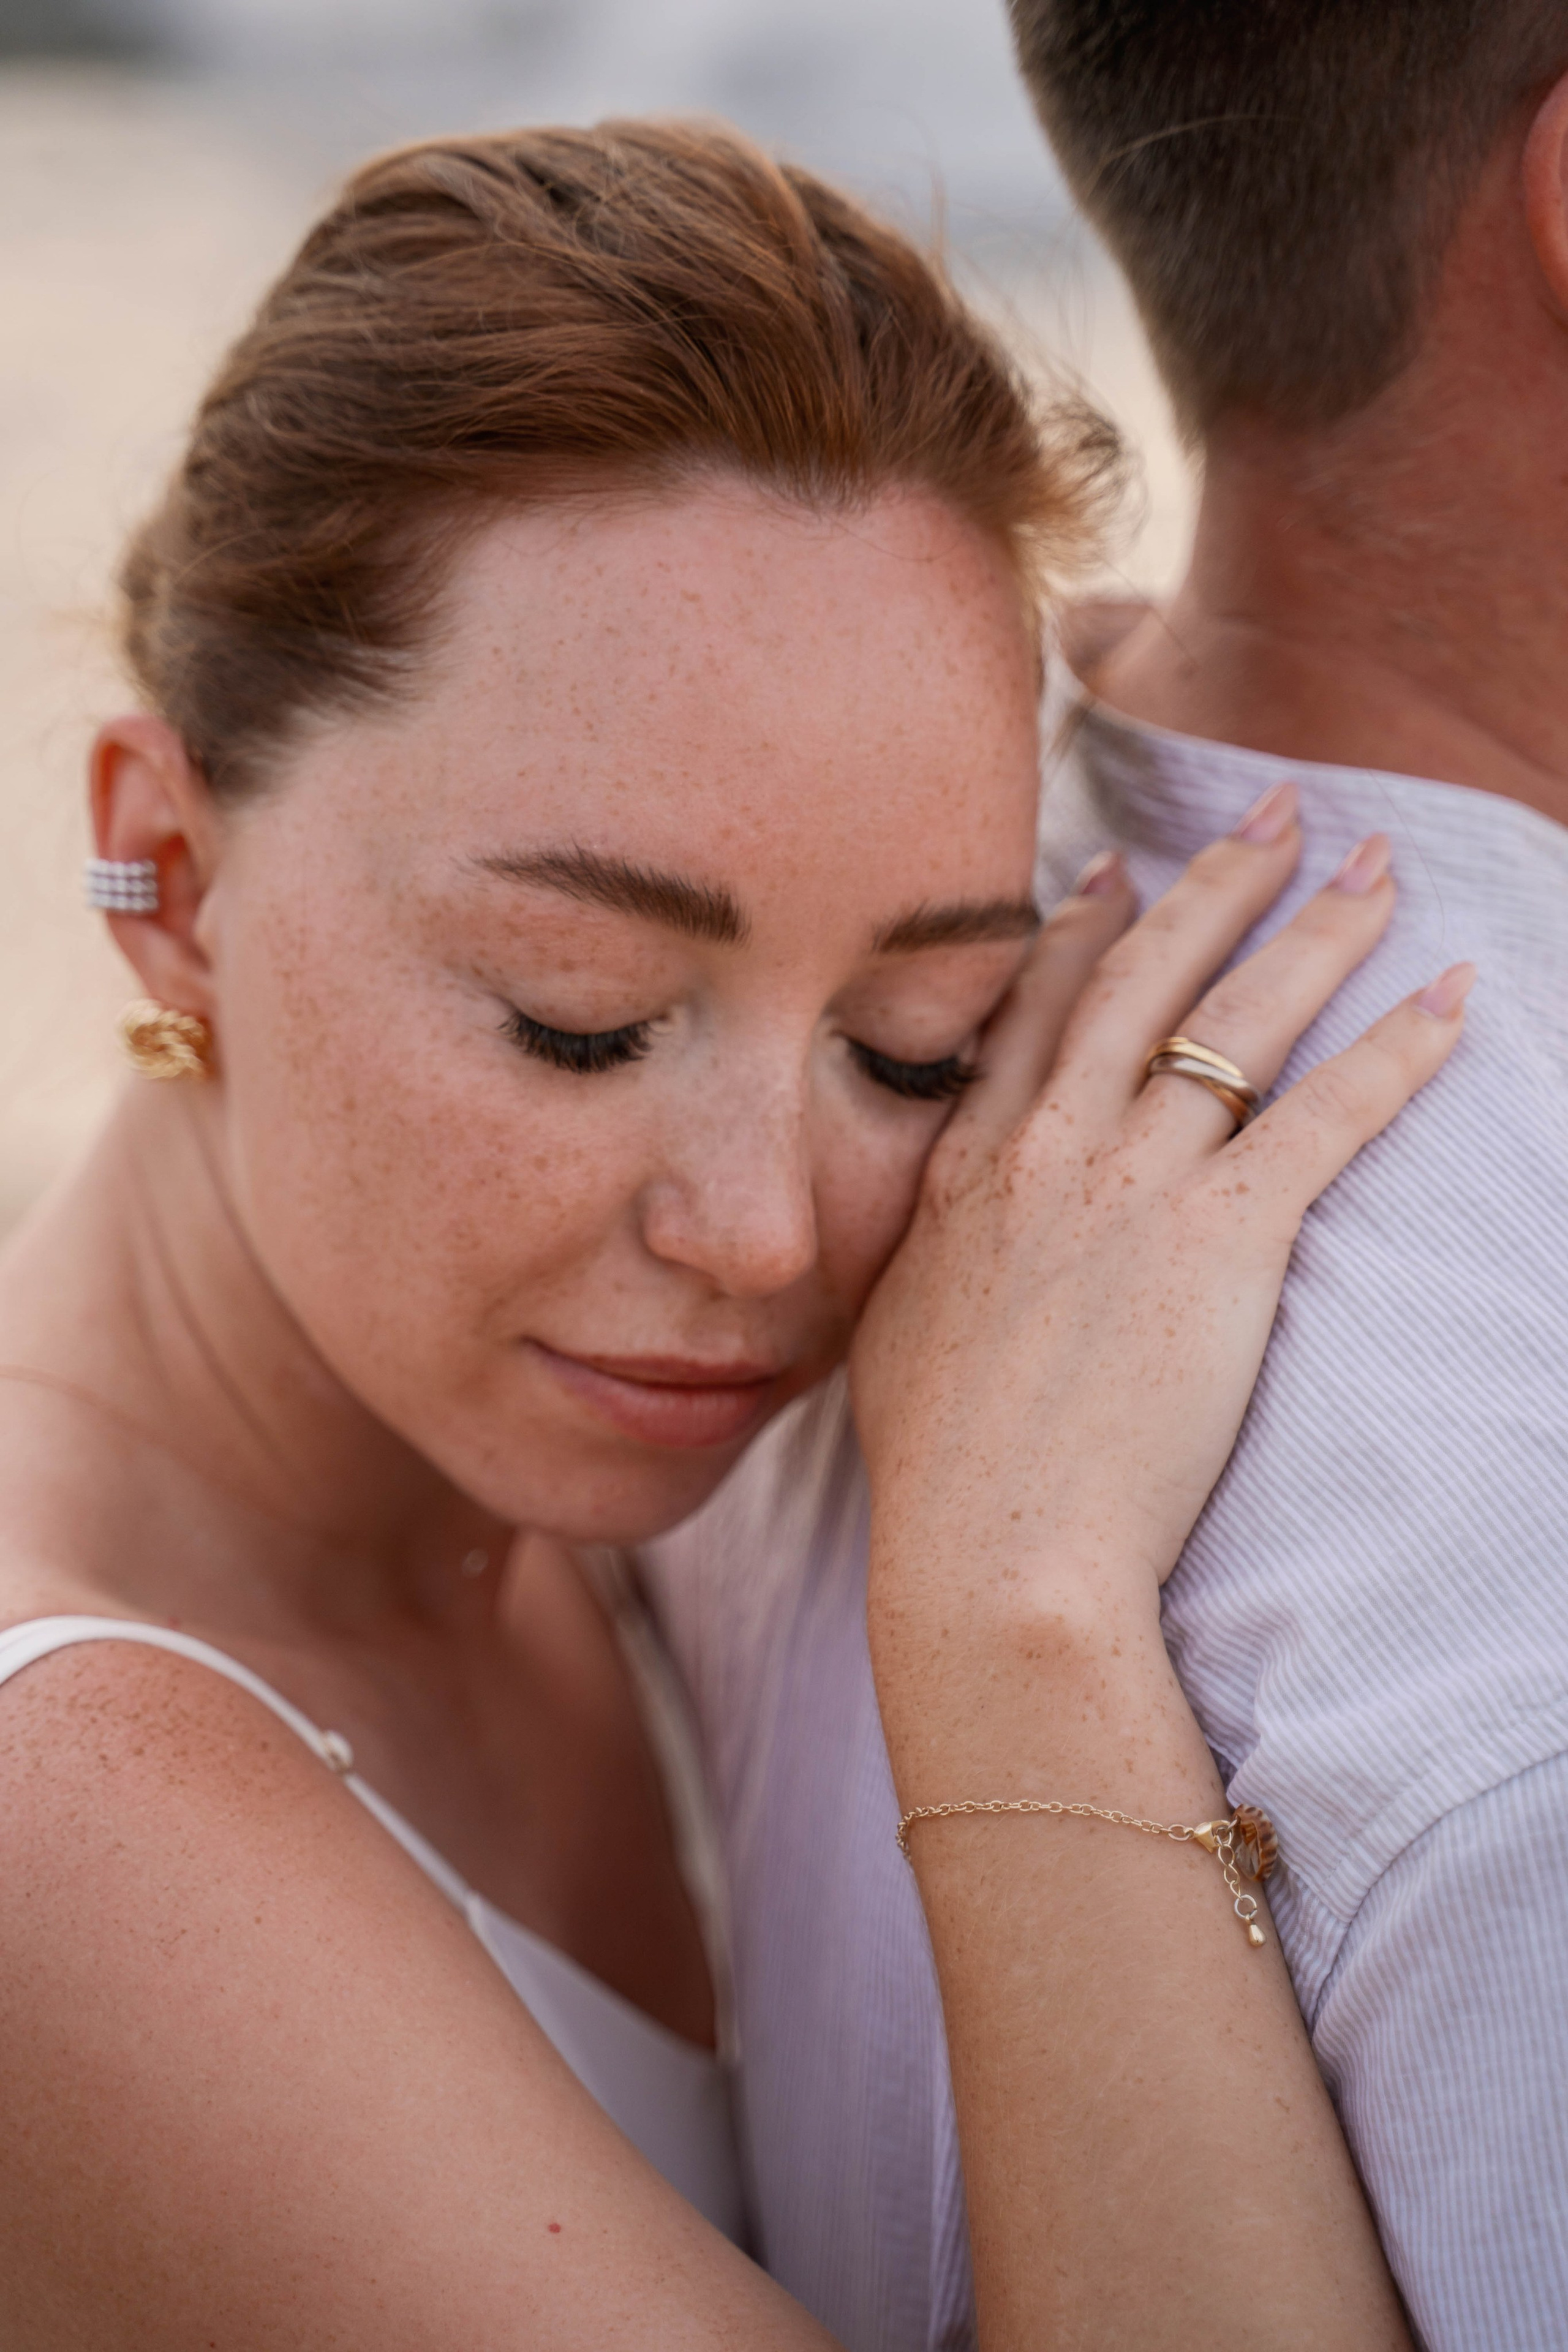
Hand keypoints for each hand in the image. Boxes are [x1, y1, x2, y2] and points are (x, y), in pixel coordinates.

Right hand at [852, 788, 1471, 1628]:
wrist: (992, 1545)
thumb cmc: (942, 1474)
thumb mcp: (894, 1335)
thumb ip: (924, 1264)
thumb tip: (936, 1258)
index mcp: (965, 1167)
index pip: (1032, 1009)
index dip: (1081, 928)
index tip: (1115, 868)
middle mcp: (1048, 1145)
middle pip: (1145, 976)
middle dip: (1219, 880)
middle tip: (1280, 812)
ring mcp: (1133, 1181)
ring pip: (1238, 1018)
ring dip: (1319, 932)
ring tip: (1379, 870)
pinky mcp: (1222, 1235)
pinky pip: (1325, 1115)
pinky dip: (1396, 1053)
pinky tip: (1451, 1002)